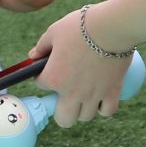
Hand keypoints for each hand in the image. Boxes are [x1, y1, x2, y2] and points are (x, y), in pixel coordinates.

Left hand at [28, 7, 134, 128]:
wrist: (112, 27)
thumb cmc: (81, 27)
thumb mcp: (54, 32)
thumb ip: (42, 46)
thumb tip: (33, 55)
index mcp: (54, 77)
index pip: (41, 84)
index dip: (43, 75)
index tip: (50, 68)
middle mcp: (72, 92)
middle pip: (64, 119)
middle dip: (61, 111)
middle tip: (65, 97)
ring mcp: (93, 95)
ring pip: (85, 117)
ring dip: (82, 108)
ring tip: (84, 95)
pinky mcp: (113, 91)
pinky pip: (107, 111)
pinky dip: (104, 107)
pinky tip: (101, 98)